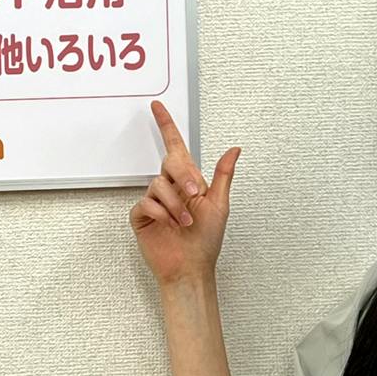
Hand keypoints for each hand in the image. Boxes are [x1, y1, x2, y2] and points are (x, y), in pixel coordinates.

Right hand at [129, 100, 239, 286]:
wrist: (191, 268)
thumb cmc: (206, 241)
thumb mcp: (220, 204)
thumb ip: (223, 175)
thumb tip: (234, 149)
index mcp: (189, 182)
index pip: (176, 148)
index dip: (167, 126)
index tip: (158, 107)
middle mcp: (171, 189)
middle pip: (169, 164)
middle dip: (183, 177)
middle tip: (195, 194)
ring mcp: (155, 202)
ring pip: (157, 185)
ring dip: (175, 204)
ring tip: (185, 222)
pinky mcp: (142, 217)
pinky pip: (145, 204)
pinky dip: (160, 213)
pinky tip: (169, 225)